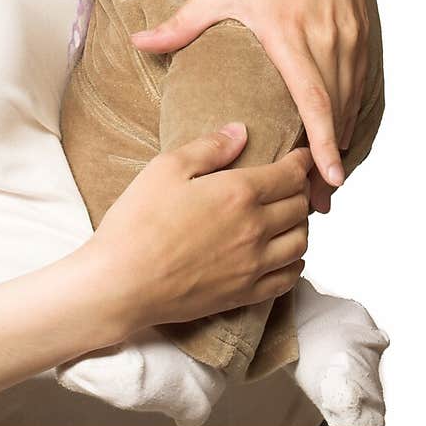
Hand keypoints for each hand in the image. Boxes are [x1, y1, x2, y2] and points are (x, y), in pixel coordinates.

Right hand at [90, 125, 310, 332]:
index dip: (302, 162)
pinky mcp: (245, 294)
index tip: (303, 156)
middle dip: (301, 190)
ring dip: (300, 225)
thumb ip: (209, 147)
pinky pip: (288, 278)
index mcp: (238, 193)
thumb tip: (241, 131)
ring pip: (300, 242)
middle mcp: (254, 229)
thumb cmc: (137, 222)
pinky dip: (295, 262)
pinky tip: (285, 254)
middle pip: (299, 206)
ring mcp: (253, 265)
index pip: (290, 175)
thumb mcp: (166, 168)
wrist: (122, 283)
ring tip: (288, 215)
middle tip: (292, 182)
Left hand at [132, 0, 370, 212]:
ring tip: (327, 182)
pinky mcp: (361, 32)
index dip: (321, 146)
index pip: (313, 102)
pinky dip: (352, 115)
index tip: (326, 181)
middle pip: (336, 115)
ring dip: (341, 143)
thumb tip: (138, 43)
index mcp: (290, 35)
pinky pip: (360, 84)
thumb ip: (182, 23)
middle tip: (317, 204)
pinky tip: (341, 138)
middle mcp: (327, 42)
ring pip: (351, 103)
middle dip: (329, 162)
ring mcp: (349, 38)